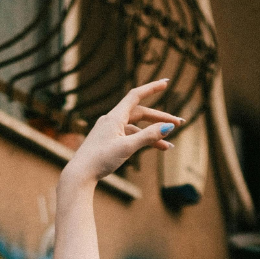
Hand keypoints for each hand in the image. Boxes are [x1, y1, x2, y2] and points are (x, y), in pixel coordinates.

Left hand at [59, 81, 180, 193]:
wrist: (80, 175)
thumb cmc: (100, 160)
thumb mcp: (127, 148)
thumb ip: (148, 137)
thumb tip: (168, 127)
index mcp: (115, 117)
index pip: (136, 96)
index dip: (152, 88)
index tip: (166, 83)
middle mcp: (111, 120)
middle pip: (140, 114)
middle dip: (160, 118)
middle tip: (179, 123)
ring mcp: (109, 131)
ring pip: (136, 128)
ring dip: (153, 135)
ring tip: (168, 147)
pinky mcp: (107, 142)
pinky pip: (128, 137)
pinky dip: (141, 142)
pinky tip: (151, 150)